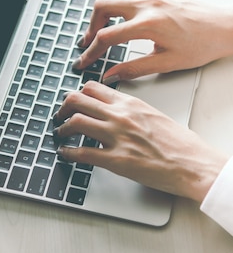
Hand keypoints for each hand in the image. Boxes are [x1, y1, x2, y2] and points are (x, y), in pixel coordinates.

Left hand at [54, 82, 227, 201]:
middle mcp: (121, 116)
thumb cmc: (180, 144)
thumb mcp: (154, 115)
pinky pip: (83, 153)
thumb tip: (115, 113)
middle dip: (63, 107)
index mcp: (131, 103)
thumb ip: (132, 111)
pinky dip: (68, 152)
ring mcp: (117, 137)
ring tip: (60, 133)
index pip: (94, 88)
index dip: (78, 93)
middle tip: (60, 115)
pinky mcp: (116, 160)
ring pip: (76, 122)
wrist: (193, 164)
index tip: (73, 100)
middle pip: (78, 99)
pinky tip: (64, 153)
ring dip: (62, 128)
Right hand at [73, 0, 232, 81]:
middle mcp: (148, 4)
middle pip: (102, 7)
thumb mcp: (167, 63)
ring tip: (100, 28)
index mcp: (148, 25)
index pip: (106, 37)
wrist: (226, 28)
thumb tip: (111, 75)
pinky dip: (117, 0)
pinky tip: (119, 14)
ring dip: (101, 11)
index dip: (90, 52)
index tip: (84, 61)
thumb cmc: (203, 45)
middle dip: (90, 27)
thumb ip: (134, 69)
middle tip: (89, 43)